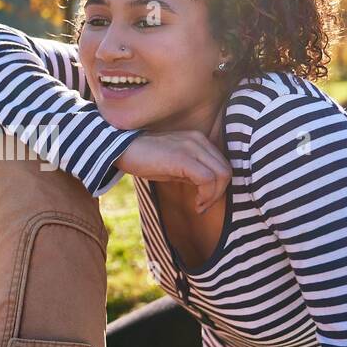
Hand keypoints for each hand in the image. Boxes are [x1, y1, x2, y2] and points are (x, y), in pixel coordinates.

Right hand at [114, 107, 230, 212]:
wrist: (120, 149)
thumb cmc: (143, 159)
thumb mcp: (173, 165)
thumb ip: (191, 172)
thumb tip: (207, 190)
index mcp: (198, 140)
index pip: (222, 165)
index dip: (218, 187)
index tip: (203, 201)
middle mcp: (198, 140)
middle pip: (226, 170)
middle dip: (219, 193)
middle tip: (202, 206)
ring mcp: (192, 147)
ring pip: (221, 174)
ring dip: (214, 196)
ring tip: (199, 206)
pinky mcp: (183, 158)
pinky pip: (207, 179)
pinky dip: (206, 195)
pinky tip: (195, 204)